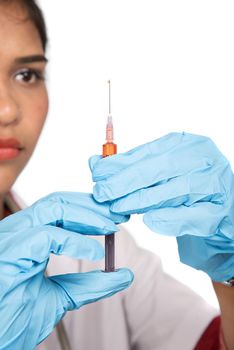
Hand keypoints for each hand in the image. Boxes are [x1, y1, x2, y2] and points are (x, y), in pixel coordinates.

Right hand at [0, 192, 132, 348]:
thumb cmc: (12, 321)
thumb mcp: (59, 298)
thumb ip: (88, 285)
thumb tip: (122, 275)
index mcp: (24, 239)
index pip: (58, 210)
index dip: (88, 211)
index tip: (114, 219)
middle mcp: (16, 233)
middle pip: (57, 202)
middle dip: (91, 206)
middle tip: (117, 215)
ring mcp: (10, 240)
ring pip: (51, 208)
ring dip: (86, 216)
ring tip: (109, 228)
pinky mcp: (9, 252)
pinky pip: (46, 235)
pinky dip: (73, 241)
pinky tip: (93, 252)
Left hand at [89, 132, 233, 280]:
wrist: (219, 208)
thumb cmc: (184, 186)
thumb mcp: (158, 170)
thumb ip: (131, 166)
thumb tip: (95, 163)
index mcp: (185, 143)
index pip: (148, 151)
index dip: (120, 163)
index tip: (97, 174)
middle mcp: (202, 159)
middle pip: (160, 168)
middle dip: (125, 182)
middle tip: (102, 194)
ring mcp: (214, 183)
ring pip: (174, 191)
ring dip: (141, 201)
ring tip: (119, 208)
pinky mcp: (219, 210)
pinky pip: (191, 215)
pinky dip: (168, 219)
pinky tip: (149, 221)